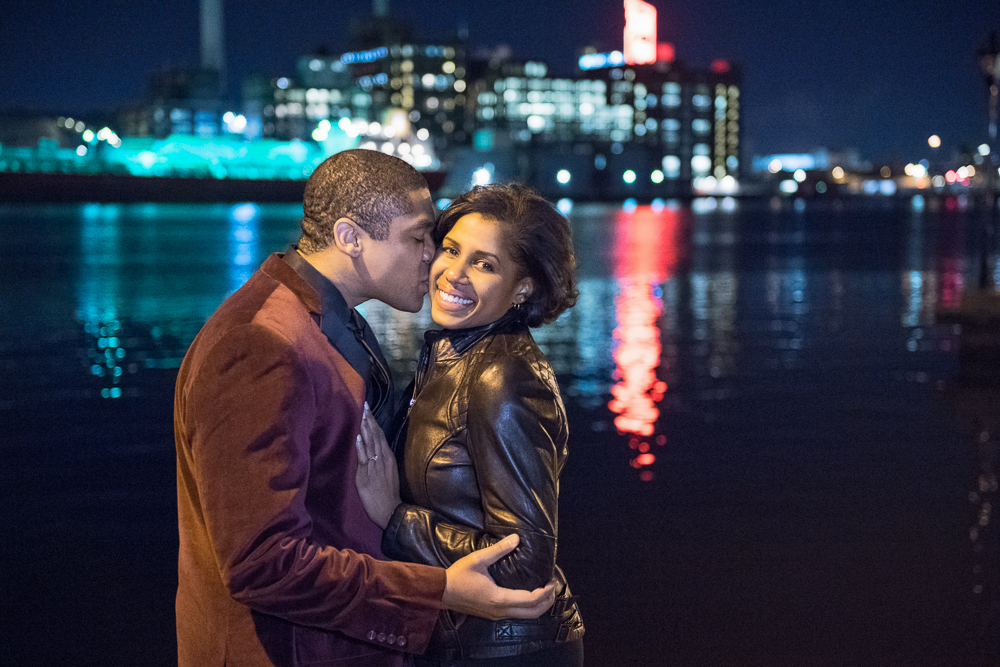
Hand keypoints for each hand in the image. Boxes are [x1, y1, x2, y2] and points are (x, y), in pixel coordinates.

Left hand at [354, 402, 400, 528]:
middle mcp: (383, 459)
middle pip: (375, 436)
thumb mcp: (389, 473)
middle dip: (369, 420)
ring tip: (361, 415)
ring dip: (365, 429)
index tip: (369, 410)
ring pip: (370, 444)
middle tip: (365, 405)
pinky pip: (364, 458)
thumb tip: (374, 449)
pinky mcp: (366, 475)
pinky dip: (361, 447)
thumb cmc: (389, 494)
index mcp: (389, 458)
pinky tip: (359, 436)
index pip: (380, 435)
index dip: (374, 422)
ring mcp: (374, 466)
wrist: (390, 510)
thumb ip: (382, 460)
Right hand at [442, 534, 556, 619]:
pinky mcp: (492, 614)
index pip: (530, 599)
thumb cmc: (458, 576)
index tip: (553, 581)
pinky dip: (528, 608)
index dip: (545, 592)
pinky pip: (516, 615)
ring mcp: (496, 615)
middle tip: (554, 588)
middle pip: (532, 613)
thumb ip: (498, 550)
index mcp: (499, 598)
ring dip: (538, 606)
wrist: (440, 592)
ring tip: (546, 592)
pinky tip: (529, 597)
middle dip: (546, 602)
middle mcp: (500, 611)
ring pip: (525, 616)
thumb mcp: (478, 559)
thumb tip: (516, 539)